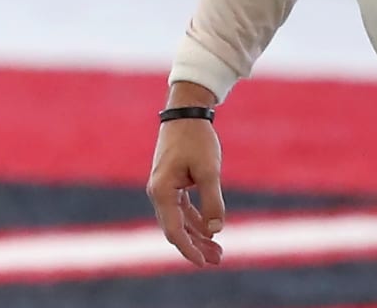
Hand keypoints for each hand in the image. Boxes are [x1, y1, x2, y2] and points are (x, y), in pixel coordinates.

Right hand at [145, 99, 226, 267]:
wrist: (186, 112)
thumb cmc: (196, 139)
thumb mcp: (209, 170)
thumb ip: (212, 202)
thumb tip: (215, 231)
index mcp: (162, 191)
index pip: (174, 230)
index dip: (189, 249)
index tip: (203, 263)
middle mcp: (158, 192)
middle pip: (175, 229)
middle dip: (196, 246)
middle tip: (218, 260)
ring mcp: (163, 188)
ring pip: (179, 221)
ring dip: (197, 236)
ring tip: (218, 251)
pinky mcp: (171, 182)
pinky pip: (182, 209)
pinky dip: (195, 221)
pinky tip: (210, 230)